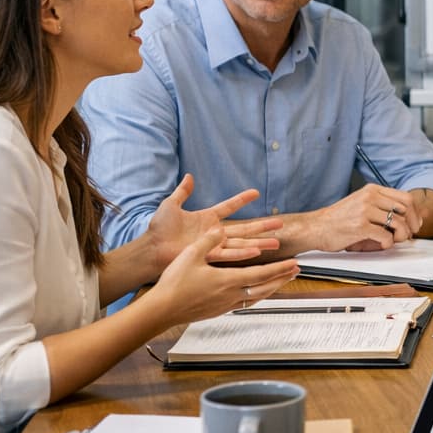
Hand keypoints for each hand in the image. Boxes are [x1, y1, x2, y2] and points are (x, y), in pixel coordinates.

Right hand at [138, 230, 301, 329]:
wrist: (162, 310)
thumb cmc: (174, 283)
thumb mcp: (190, 255)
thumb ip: (207, 240)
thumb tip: (218, 229)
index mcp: (228, 279)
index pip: (262, 273)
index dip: (280, 268)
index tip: (293, 263)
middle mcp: (231, 294)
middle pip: (265, 286)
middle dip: (282, 278)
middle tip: (296, 271)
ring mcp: (226, 305)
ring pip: (257, 296)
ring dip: (272, 288)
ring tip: (282, 282)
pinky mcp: (219, 311)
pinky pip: (245, 303)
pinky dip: (257, 296)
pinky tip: (257, 294)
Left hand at [145, 175, 281, 272]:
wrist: (152, 247)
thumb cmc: (159, 228)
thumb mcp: (171, 205)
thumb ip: (182, 192)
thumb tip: (189, 176)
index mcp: (207, 218)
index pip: (229, 206)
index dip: (241, 200)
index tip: (255, 193)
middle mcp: (214, 233)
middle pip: (244, 228)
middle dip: (262, 226)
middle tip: (280, 224)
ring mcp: (213, 245)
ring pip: (242, 244)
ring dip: (259, 243)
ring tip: (276, 243)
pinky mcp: (209, 256)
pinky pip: (229, 255)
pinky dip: (242, 254)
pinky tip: (256, 252)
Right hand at [310, 184, 421, 251]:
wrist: (316, 227)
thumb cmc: (339, 218)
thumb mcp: (361, 203)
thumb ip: (381, 205)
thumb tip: (409, 215)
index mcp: (372, 190)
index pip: (405, 197)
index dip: (415, 213)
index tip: (416, 224)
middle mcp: (370, 197)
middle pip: (405, 209)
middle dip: (411, 225)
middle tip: (408, 235)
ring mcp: (365, 211)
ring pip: (398, 223)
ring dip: (400, 236)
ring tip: (393, 241)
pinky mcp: (360, 226)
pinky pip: (385, 236)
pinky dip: (387, 243)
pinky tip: (381, 244)